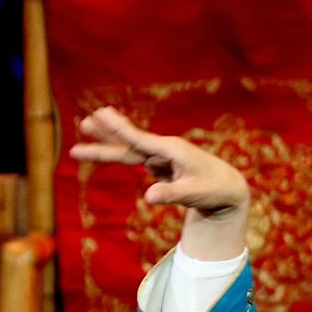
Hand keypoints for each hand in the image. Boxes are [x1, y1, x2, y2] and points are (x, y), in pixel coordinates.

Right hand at [69, 107, 250, 260]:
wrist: (228, 189)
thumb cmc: (214, 190)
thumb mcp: (194, 194)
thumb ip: (171, 194)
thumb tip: (147, 198)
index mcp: (172, 150)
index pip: (140, 139)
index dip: (120, 129)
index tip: (102, 114)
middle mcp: (164, 150)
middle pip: (129, 144)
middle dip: (107, 135)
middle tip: (84, 122)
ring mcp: (161, 158)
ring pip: (129, 150)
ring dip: (107, 142)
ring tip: (85, 127)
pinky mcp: (160, 166)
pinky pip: (135, 159)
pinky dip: (119, 152)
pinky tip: (101, 147)